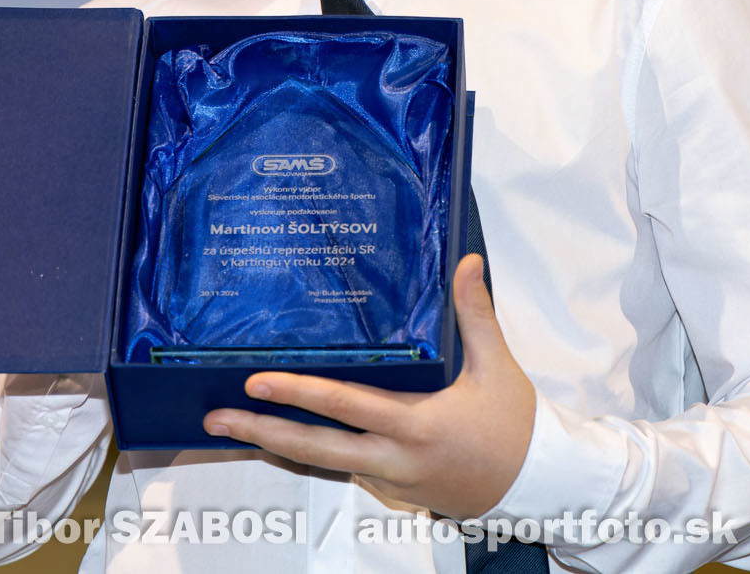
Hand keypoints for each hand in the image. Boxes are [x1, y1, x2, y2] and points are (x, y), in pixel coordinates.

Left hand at [201, 253, 535, 518]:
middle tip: (217, 416)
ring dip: (277, 445)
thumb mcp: (497, 367)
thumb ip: (475, 314)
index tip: (257, 382)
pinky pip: (342, 469)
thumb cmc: (515, 426)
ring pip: (322, 463)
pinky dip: (309, 454)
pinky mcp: (391, 488)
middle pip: (315, 449)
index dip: (300, 394)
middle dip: (262, 431)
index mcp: (416, 425)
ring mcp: (389, 478)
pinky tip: (282, 436)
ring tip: (233, 426)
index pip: (347, 406)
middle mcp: (394, 458)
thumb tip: (465, 261)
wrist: (532, 487)